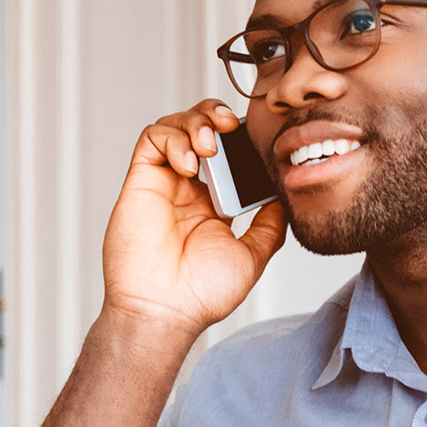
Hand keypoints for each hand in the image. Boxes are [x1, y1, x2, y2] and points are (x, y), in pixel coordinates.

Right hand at [101, 102, 287, 338]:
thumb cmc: (201, 294)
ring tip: (210, 144)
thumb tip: (285, 197)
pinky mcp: (141, 182)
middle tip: (231, 125)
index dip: (239, 137)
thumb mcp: (252, 255)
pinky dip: (172, 138)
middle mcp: (187, 190)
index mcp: (212, 204)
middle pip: (199, 129)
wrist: (165, 311)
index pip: (226, 153)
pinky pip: (152, 140)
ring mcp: (163, 184)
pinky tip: (188, 164)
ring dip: (195, 121)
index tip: (257, 139)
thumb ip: (269, 225)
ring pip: (174, 127)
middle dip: (215, 115)